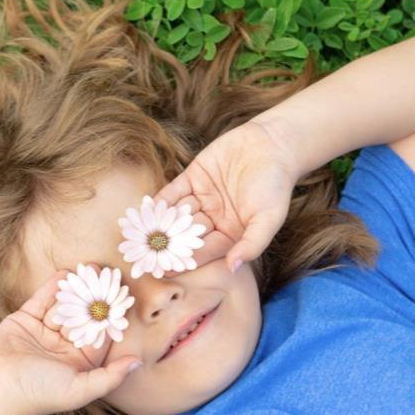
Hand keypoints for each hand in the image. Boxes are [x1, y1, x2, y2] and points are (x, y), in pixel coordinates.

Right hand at [0, 266, 141, 414]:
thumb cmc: (40, 395)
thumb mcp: (81, 389)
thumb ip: (111, 377)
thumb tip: (138, 362)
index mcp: (79, 360)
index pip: (99, 333)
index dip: (111, 314)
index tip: (123, 294)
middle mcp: (63, 345)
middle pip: (83, 316)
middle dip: (94, 296)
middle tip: (108, 274)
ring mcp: (43, 331)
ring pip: (64, 305)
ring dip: (76, 288)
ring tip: (90, 268)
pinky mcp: (24, 320)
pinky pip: (41, 300)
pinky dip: (53, 287)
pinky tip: (66, 273)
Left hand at [153, 120, 300, 274]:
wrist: (273, 143)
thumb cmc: (276, 185)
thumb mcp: (269, 218)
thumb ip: (252, 244)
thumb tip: (233, 267)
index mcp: (231, 234)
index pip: (205, 251)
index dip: (185, 261)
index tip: (164, 271)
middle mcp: (214, 219)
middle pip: (186, 236)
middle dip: (166, 245)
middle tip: (143, 257)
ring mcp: (202, 198)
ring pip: (177, 214)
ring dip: (158, 224)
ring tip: (137, 236)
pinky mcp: (194, 176)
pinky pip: (174, 191)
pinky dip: (160, 200)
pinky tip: (145, 209)